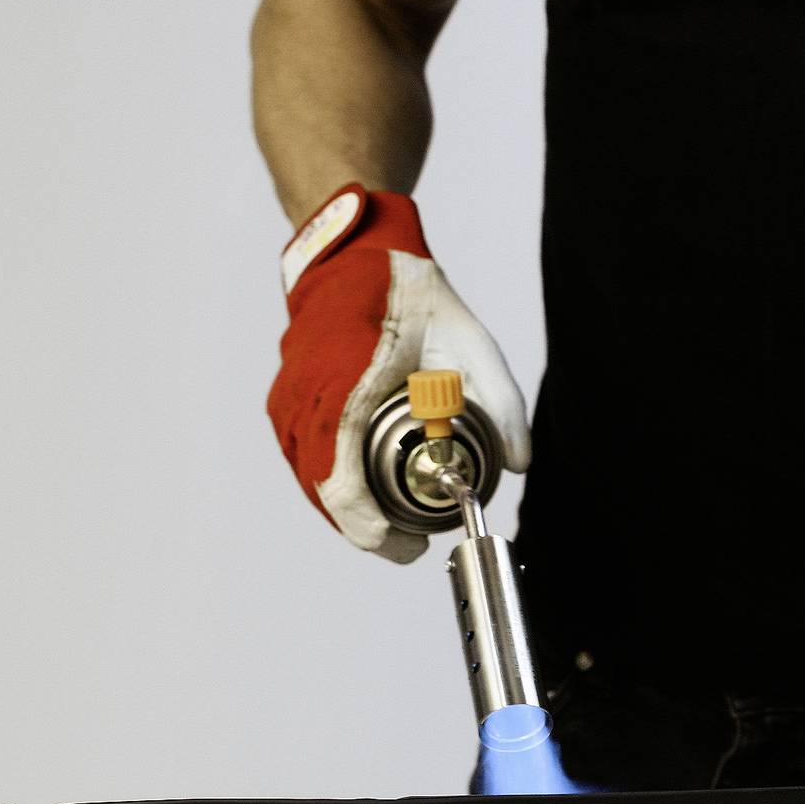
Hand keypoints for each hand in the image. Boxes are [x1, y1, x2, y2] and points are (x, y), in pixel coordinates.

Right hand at [266, 184, 529, 561]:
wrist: (353, 256)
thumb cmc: (408, 295)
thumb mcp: (471, 339)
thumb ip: (500, 401)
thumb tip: (519, 464)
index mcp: (345, 378)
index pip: (340, 472)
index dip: (368, 521)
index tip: (403, 544)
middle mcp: (305, 395)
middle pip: (324, 488)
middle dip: (365, 527)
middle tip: (408, 546)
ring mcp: (287, 401)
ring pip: (311, 479)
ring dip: (349, 510)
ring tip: (392, 530)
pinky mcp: (285, 404)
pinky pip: (305, 460)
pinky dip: (334, 486)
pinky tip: (366, 497)